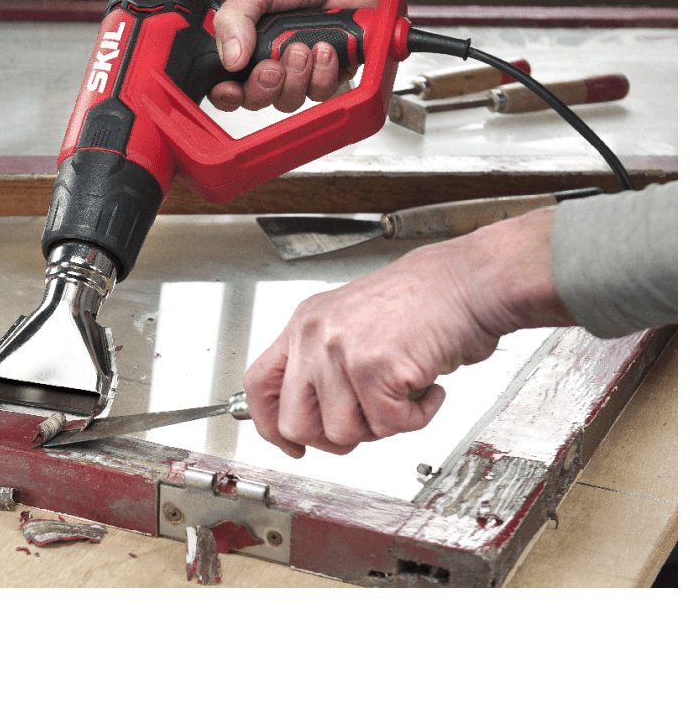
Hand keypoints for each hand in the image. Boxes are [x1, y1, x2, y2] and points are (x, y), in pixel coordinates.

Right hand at [209, 0, 415, 112]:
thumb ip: (234, 18)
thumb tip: (229, 57)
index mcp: (249, 40)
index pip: (230, 83)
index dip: (228, 94)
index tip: (231, 89)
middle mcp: (274, 59)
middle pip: (258, 99)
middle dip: (264, 86)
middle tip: (272, 65)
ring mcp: (304, 68)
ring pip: (291, 100)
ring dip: (297, 77)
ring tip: (304, 46)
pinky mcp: (333, 71)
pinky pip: (323, 92)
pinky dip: (325, 73)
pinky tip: (327, 47)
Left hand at [243, 209, 576, 456]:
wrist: (466, 280)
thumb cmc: (424, 300)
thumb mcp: (353, 321)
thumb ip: (326, 362)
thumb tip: (318, 417)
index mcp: (305, 324)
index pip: (258, 384)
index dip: (270, 424)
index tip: (291, 444)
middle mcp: (314, 335)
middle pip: (295, 423)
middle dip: (333, 439)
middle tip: (367, 423)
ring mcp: (340, 351)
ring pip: (342, 432)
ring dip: (382, 426)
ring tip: (404, 395)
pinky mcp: (374, 367)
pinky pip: (388, 425)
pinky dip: (417, 417)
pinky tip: (428, 390)